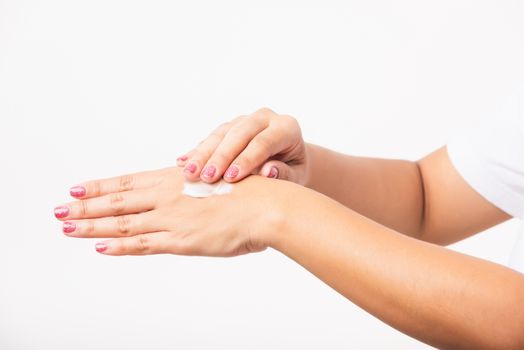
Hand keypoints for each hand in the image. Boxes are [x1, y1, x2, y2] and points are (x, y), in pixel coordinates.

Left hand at [54, 167, 283, 255]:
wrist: (267, 206)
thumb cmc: (249, 192)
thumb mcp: (216, 181)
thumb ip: (194, 185)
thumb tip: (181, 178)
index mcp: (176, 180)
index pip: (128, 182)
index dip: (100, 186)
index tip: (77, 188)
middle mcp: (167, 196)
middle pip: (117, 201)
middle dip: (85, 206)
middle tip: (59, 209)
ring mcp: (171, 218)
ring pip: (122, 222)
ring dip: (91, 225)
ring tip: (66, 227)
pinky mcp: (181, 240)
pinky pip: (142, 244)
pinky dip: (118, 245)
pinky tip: (99, 246)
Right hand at [176, 107, 308, 184]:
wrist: (290, 161)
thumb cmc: (294, 171)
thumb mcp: (296, 176)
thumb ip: (284, 173)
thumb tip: (267, 172)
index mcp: (286, 127)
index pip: (263, 142)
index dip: (246, 159)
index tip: (231, 178)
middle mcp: (265, 118)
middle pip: (239, 134)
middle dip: (220, 156)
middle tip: (206, 176)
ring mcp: (246, 119)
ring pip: (222, 133)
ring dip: (203, 153)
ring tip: (189, 172)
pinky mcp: (230, 126)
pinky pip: (212, 136)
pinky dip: (197, 150)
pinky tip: (183, 162)